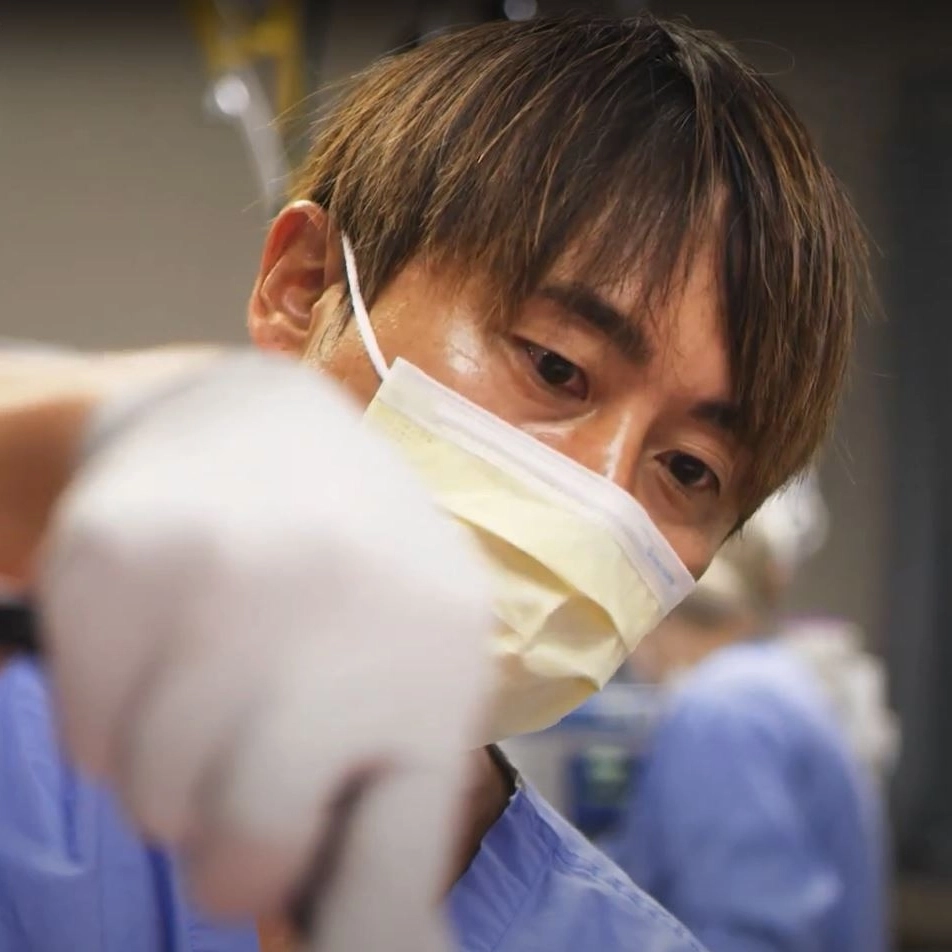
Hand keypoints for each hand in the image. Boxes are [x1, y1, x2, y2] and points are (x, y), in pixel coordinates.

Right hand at [36, 353, 491, 948]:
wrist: (254, 422)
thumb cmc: (352, 561)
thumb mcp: (416, 655)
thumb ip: (397, 790)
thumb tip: (387, 948)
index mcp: (441, 653)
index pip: (393, 875)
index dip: (364, 947)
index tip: (333, 943)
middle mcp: (341, 607)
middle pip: (244, 855)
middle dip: (237, 850)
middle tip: (246, 782)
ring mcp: (219, 573)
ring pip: (150, 802)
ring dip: (175, 775)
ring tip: (215, 685)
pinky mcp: (112, 552)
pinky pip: (82, 737)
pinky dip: (115, 720)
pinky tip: (165, 640)